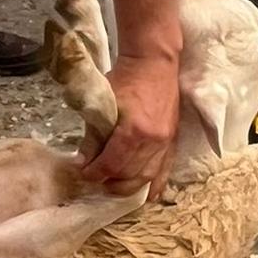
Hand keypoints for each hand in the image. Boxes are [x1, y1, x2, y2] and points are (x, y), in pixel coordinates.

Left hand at [81, 52, 180, 197]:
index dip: (95, 173)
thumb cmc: (125, 78)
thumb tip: (84, 160)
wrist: (154, 63)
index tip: (83, 173)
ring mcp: (166, 142)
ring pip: (147, 176)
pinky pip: (165, 170)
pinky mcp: (173, 140)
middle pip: (129, 175)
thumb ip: (93, 135)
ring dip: (129, 186)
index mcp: (134, 131)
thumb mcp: (103, 105)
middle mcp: (153, 141)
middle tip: (96, 180)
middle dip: (110, 182)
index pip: (111, 164)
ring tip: (114, 186)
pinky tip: (149, 195)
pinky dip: (156, 184)